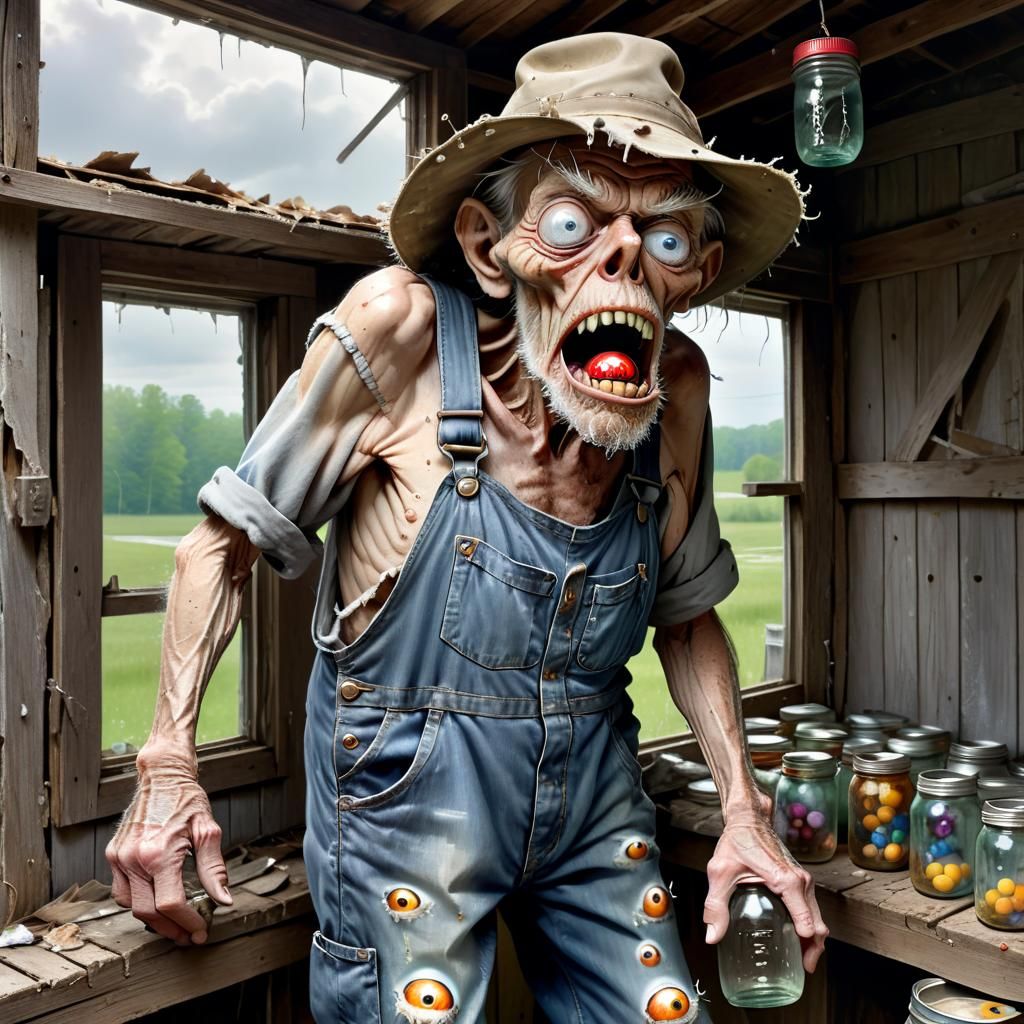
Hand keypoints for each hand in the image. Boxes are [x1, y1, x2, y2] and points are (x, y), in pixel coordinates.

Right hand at [106, 759, 231, 944]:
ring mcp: (119, 857)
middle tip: (189, 934)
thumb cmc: (187, 800)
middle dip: (171, 928)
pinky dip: (137, 902)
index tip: (201, 930)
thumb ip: (214, 870)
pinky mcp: (113, 854)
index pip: (170, 904)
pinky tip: (155, 902)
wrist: (162, 776)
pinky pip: (121, 890)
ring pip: (131, 906)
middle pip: (148, 912)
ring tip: (174, 923)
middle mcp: (134, 858)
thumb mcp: (207, 831)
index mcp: (159, 853)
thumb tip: (223, 900)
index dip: (187, 922)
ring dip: (152, 920)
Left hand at [703, 818, 828, 971]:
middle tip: (802, 969)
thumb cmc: (737, 840)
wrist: (749, 818)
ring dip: (814, 939)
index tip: (800, 963)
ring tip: (801, 960)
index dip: (806, 945)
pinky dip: (810, 925)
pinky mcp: (800, 879)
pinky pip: (811, 907)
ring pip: (817, 916)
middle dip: (814, 949)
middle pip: (818, 924)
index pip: (807, 922)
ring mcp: (803, 880)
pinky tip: (797, 937)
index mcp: (787, 881)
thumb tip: (712, 935)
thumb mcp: (720, 872)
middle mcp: (801, 881)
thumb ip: (715, 905)